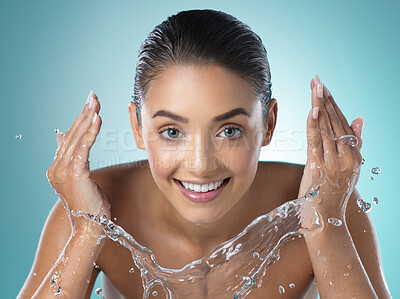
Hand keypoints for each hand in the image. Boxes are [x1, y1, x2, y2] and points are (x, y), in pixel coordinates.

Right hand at [46, 91, 110, 222]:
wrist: (90, 228)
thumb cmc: (90, 206)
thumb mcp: (79, 178)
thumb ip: (71, 158)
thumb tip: (62, 138)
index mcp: (57, 168)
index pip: (70, 138)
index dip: (80, 120)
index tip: (89, 104)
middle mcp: (56, 167)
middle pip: (72, 134)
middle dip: (84, 113)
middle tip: (93, 96)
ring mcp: (62, 170)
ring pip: (77, 138)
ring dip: (88, 118)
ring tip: (96, 102)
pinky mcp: (74, 173)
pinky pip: (84, 147)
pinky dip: (91, 132)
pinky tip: (98, 118)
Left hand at [298, 75, 363, 219]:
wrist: (326, 221)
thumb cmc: (331, 195)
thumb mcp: (347, 169)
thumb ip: (353, 144)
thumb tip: (360, 118)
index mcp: (354, 156)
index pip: (343, 124)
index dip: (333, 105)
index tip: (324, 88)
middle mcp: (347, 157)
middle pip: (335, 122)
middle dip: (325, 99)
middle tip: (317, 80)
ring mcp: (334, 163)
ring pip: (326, 128)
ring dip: (320, 106)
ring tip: (315, 86)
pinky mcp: (319, 168)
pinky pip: (316, 142)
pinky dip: (314, 125)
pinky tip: (313, 109)